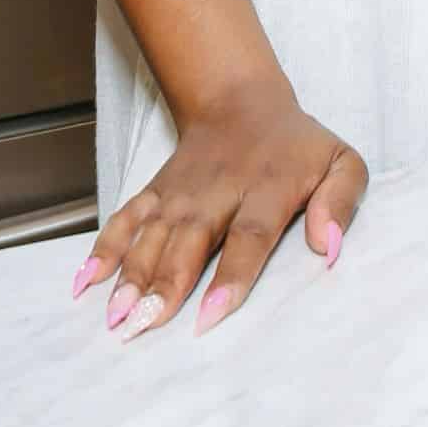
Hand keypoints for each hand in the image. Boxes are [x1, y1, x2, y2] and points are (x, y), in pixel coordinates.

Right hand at [73, 85, 367, 341]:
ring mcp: (182, 191)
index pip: (249, 235)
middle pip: (190, 239)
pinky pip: (126, 217)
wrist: (242, 101)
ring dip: (132, 274)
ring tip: (116, 317)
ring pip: (153, 234)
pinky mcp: (156, 190)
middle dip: (167, 283)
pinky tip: (84, 282)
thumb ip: (343, 200)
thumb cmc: (298, 146)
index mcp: (269, 187)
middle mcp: (219, 190)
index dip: (230, 276)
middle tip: (145, 325)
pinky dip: (104, 247)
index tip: (210, 316)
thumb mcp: (341, 162)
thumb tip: (330, 247)